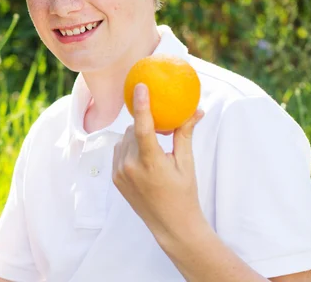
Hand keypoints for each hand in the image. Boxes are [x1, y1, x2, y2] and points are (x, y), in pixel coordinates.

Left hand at [112, 83, 204, 243]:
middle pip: (134, 130)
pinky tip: (144, 156)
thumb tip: (195, 109)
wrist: (171, 225)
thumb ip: (184, 133)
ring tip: (155, 147)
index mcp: (150, 163)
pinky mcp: (115, 177)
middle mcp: (130, 167)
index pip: (143, 128)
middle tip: (164, 130)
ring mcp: (119, 173)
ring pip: (125, 139)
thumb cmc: (184, 193)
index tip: (140, 86)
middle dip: (147, 125)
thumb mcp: (186, 163)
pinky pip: (119, 151)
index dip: (141, 105)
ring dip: (138, 136)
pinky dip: (130, 147)